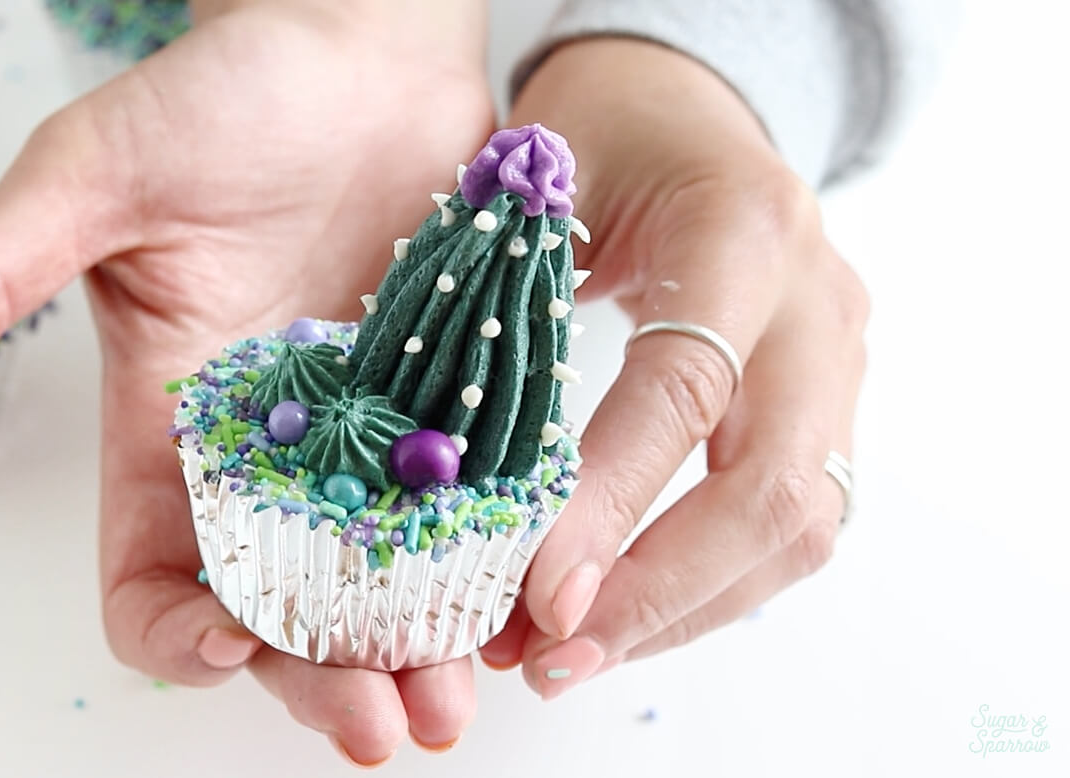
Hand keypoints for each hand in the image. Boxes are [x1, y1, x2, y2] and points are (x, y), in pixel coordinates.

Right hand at [0, 0, 491, 762]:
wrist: (358, 47)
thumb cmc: (223, 96)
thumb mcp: (92, 177)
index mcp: (172, 432)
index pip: (154, 577)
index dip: (179, 634)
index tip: (232, 645)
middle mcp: (269, 457)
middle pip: (285, 609)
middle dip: (323, 677)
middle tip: (384, 726)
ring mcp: (365, 441)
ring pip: (384, 583)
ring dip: (415, 648)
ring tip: (456, 694)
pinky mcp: (446, 409)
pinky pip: (470, 511)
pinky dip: (488, 568)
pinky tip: (524, 603)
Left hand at [478, 40, 868, 695]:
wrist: (694, 110)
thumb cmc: (610, 129)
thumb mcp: (548, 172)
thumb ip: (513, 296)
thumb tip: (449, 465)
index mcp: (745, 230)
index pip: (685, 389)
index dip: (614, 503)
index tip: (540, 593)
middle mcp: (817, 307)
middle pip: (775, 490)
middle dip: (660, 594)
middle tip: (552, 656)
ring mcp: (840, 363)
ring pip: (801, 530)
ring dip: (684, 612)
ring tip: (570, 657)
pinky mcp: (831, 407)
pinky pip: (794, 526)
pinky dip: (707, 588)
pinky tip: (625, 616)